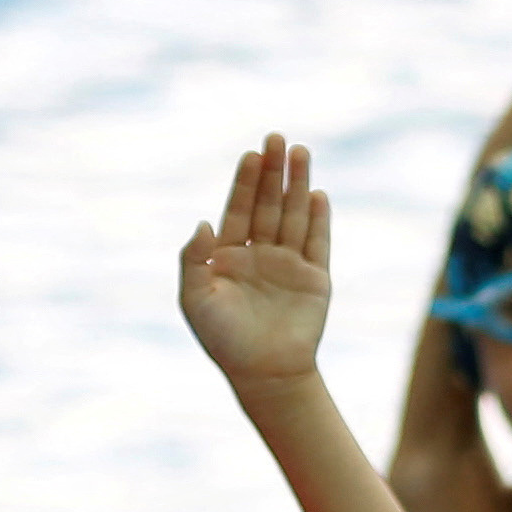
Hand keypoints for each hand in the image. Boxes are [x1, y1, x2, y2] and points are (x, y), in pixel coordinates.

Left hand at [179, 134, 335, 387]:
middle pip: (268, 204)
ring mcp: (289, 264)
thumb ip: (192, 259)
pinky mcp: (315, 279)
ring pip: (294, 215)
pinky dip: (318, 219)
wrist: (264, 374)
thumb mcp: (194, 298)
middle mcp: (260, 254)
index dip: (245, 182)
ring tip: (301, 152)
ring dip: (298, 184)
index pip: (239, 209)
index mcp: (229, 255)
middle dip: (273, 171)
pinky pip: (318, 242)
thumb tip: (203, 222)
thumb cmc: (222, 340)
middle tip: (277, 137)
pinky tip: (318, 195)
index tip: (252, 154)